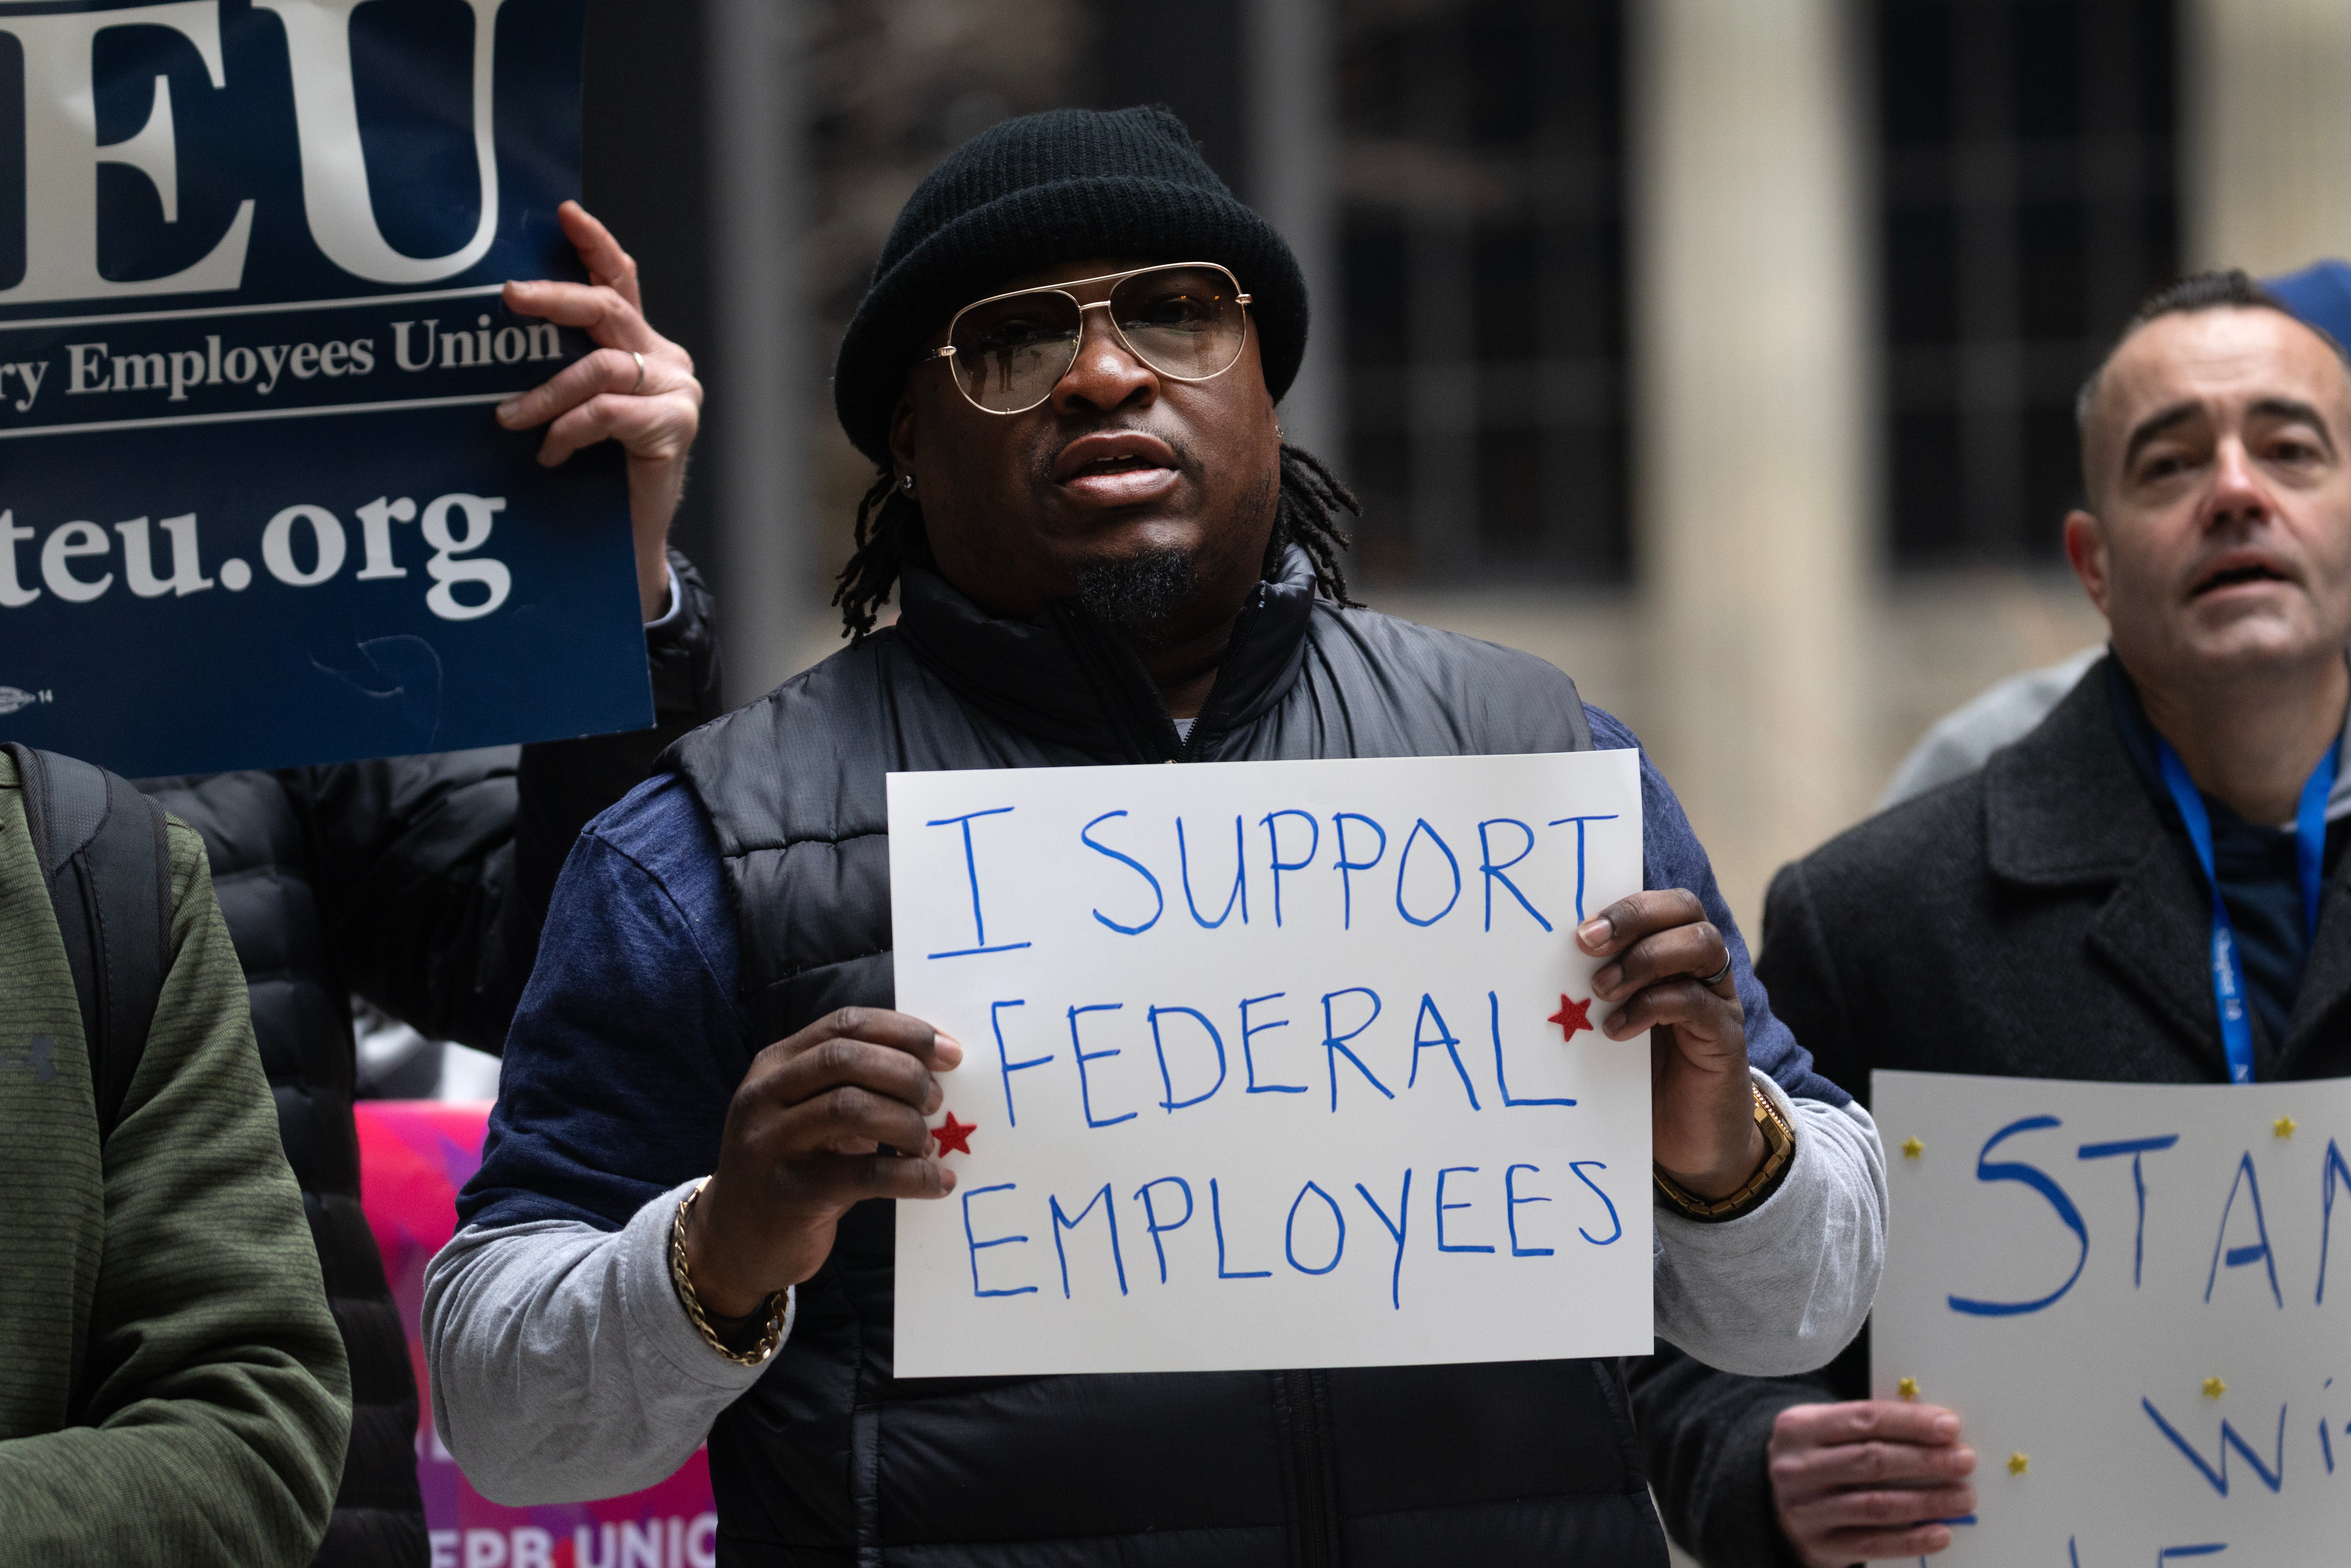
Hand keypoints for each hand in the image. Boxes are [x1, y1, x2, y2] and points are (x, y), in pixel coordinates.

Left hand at [496, 200, 702, 619]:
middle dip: (554, 297)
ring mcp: (676, 391)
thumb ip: (559, 366)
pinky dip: (570, 430)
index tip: (564, 213)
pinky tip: (550, 453)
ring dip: (546, 392)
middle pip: (607, 308)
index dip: (594, 245)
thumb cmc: (593, 472)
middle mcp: (664, 358)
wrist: (624, 540)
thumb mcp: (571, 405)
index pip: (620, 281)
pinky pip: (608, 412)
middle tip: (507, 297)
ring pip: (601, 367)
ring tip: (509, 418)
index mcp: (640, 343)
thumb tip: (496, 324)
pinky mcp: (676, 426)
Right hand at [683, 1008, 962, 1318]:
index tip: (949, 1051)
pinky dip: (914, 1176)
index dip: (903, 1032)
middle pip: (847, 1059)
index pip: (845, 1025)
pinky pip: (864, 1174)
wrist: (733, 1241)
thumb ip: (853, 1084)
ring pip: (851, 1108)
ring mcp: (771, 1144)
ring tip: (926, 1143)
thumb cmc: (790, 1168)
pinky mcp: (791, 1194)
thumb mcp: (809, 1114)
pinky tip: (938, 1182)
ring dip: (907, 1122)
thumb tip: (933, 1070)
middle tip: (936, 1101)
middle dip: (906, 1073)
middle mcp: (764, 1096)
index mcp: (774, 1065)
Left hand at [1578, 889, 1757, 1198]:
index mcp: (1668, 954)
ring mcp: (1718, 999)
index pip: (1656, 902)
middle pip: (1684, 909)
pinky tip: (1618, 1029)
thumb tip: (1530, 965)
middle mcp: (1698, 968)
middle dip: (1633, 916)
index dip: (1620, 902)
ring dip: (1645, 958)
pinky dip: (1654, 1006)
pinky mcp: (1725, 1037)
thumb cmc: (1638, 1078)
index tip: (1575, 924)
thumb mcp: (1607, 1024)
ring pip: (1701, 944)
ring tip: (1602, 989)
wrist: (1688, 1146)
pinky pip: (1698, 1002)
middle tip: (1586, 943)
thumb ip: (1588, 992)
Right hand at [1769, 1401, 1976, 1566]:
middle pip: (1871, 1460)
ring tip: (1963, 1498)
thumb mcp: (1827, 1431)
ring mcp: (1804, 1509)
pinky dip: (1911, 1540)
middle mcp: (1796, 1467)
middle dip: (1925, 1461)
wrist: (1774, 1502)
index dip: (1910, 1422)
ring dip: (1926, 1501)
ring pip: (1875, 1504)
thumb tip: (1939, 1433)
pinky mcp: (1818, 1545)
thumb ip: (1869, 1428)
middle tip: (1965, 1461)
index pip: (1863, 1419)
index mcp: (1799, 1426)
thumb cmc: (1819, 1458)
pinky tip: (1941, 1533)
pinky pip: (1871, 1544)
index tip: (1950, 1427)